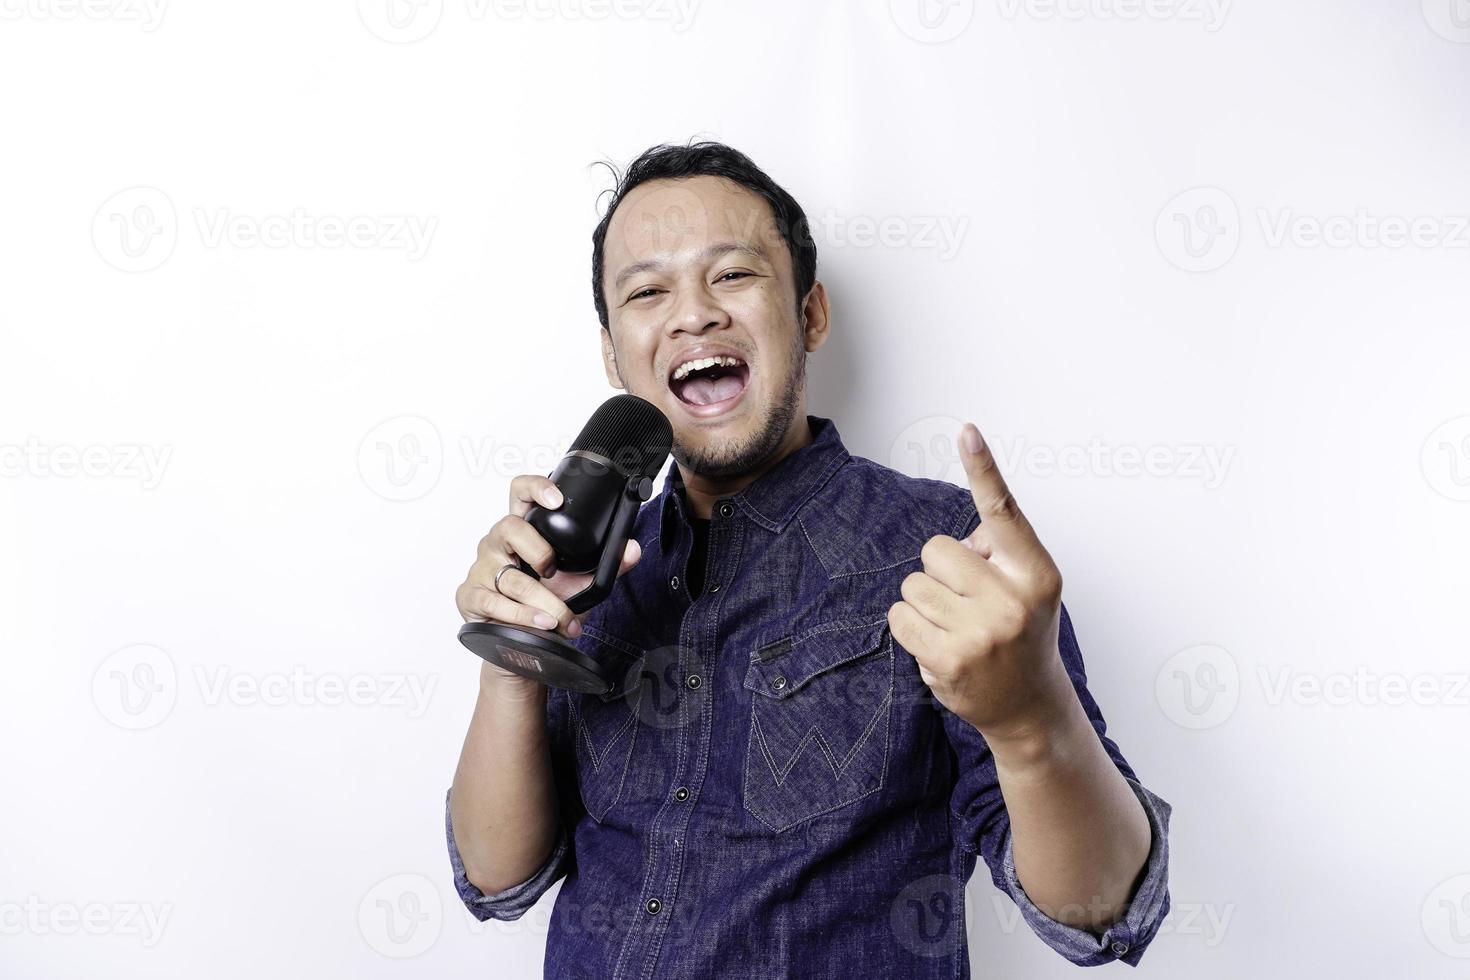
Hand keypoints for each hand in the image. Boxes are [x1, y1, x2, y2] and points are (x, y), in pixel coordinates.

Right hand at [457, 473, 641, 686]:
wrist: (525, 644)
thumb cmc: (548, 604)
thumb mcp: (582, 585)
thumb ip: (607, 566)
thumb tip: (632, 550)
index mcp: (524, 531)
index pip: (520, 493)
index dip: (535, 488)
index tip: (556, 499)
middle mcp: (498, 543)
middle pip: (510, 527)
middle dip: (538, 551)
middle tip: (554, 572)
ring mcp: (482, 568)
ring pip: (509, 576)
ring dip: (540, 600)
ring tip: (559, 616)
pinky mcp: (471, 596)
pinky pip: (494, 602)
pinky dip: (522, 616)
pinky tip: (541, 623)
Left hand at [886, 423, 1072, 743]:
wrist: (1030, 706)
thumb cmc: (1022, 632)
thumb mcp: (1027, 587)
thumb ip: (997, 551)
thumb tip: (959, 541)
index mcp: (1036, 573)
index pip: (1003, 512)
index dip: (983, 469)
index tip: (967, 430)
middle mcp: (1012, 600)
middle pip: (936, 548)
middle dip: (942, 570)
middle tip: (968, 602)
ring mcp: (981, 633)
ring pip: (913, 583)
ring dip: (925, 601)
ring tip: (957, 627)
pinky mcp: (948, 660)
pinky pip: (900, 617)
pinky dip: (910, 627)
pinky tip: (939, 646)